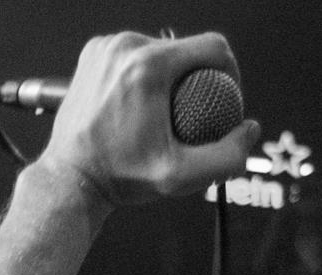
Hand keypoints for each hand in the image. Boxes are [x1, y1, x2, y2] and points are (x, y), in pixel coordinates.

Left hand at [39, 32, 260, 211]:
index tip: (225, 100)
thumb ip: (226, 157)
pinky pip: (133, 55)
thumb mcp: (181, 176)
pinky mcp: (94, 53)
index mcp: (148, 66)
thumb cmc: (119, 177)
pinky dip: (144, 74)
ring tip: (168, 111)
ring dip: (172, 75)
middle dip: (199, 78)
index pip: (213, 47)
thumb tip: (250, 130)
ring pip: (160, 50)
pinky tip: (143, 104)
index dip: (231, 72)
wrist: (71, 179)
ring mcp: (106, 47)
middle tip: (195, 114)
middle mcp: (125, 48)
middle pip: (186, 49)